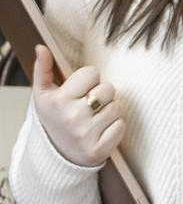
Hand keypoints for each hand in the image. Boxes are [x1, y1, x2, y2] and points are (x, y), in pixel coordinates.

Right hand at [32, 44, 124, 166]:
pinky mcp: (98, 150)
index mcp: (58, 100)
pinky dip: (114, 128)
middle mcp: (71, 117)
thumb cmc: (54, 119)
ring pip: (116, 106)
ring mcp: (85, 135)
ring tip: (93, 120)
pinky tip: (100, 132)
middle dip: (101, 95)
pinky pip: (121, 126)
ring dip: (108, 111)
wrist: (56, 156)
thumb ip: (43, 69)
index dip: (88, 81)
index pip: (92, 72)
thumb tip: (41, 47)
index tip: (79, 92)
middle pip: (108, 88)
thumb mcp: (43, 95)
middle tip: (87, 107)